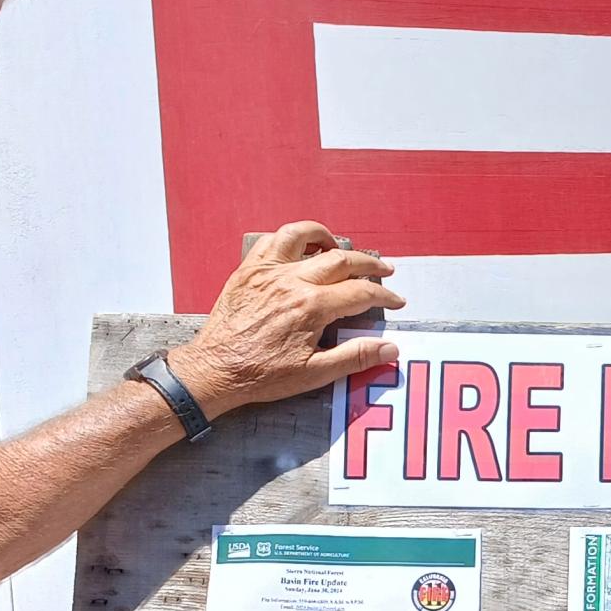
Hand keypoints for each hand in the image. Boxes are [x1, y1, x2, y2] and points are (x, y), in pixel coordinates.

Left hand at [169, 220, 402, 416]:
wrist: (216, 371)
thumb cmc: (260, 375)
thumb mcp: (315, 374)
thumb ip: (355, 357)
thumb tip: (388, 349)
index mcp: (311, 307)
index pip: (360, 292)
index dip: (384, 296)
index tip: (394, 301)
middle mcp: (291, 282)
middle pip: (341, 260)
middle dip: (369, 264)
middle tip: (383, 270)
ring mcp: (268, 272)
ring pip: (305, 236)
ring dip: (328, 237)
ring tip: (341, 247)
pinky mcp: (249, 271)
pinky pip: (272, 240)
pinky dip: (291, 238)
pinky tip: (300, 247)